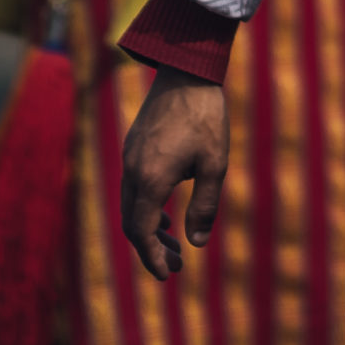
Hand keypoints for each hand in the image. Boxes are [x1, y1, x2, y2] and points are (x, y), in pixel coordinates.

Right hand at [118, 66, 228, 280]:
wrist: (187, 69)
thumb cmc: (206, 116)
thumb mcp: (215, 164)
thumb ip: (205, 207)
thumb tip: (197, 244)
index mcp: (150, 179)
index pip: (140, 232)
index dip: (151, 258)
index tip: (167, 275)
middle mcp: (132, 170)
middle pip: (131, 223)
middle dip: (150, 249)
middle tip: (176, 264)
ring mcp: (129, 155)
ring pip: (130, 205)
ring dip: (147, 228)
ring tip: (172, 242)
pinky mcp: (133, 144)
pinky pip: (131, 187)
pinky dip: (144, 207)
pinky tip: (165, 211)